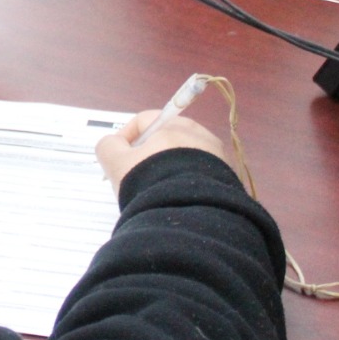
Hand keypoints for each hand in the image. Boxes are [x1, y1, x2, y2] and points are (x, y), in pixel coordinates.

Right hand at [95, 111, 227, 195]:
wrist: (191, 218)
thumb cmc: (150, 182)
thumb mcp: (115, 162)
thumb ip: (108, 146)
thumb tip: (115, 145)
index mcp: (174, 124)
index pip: (144, 121)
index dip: (125, 138)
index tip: (117, 161)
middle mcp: (201, 135)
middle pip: (168, 139)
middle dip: (150, 156)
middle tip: (137, 180)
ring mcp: (219, 158)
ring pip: (186, 160)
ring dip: (169, 172)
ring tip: (157, 195)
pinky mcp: (229, 182)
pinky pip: (201, 178)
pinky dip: (188, 186)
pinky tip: (177, 202)